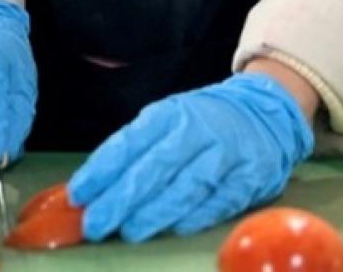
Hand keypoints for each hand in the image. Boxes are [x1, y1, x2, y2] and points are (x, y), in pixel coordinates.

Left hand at [68, 73, 313, 242]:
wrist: (265, 111)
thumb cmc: (204, 122)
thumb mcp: (169, 121)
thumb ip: (135, 152)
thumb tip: (93, 189)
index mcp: (171, 113)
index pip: (129, 141)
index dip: (102, 170)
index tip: (78, 194)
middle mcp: (198, 129)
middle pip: (154, 167)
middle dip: (121, 198)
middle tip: (95, 223)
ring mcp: (225, 153)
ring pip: (186, 186)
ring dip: (155, 212)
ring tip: (129, 230)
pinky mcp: (249, 176)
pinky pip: (218, 200)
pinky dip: (194, 216)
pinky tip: (174, 228)